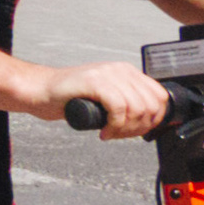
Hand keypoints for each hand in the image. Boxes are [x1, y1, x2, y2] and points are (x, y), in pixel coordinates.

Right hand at [45, 61, 169, 136]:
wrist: (43, 91)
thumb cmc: (72, 98)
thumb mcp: (107, 97)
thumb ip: (127, 102)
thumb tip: (148, 122)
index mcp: (128, 72)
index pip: (160, 97)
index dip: (154, 120)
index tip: (138, 131)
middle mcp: (121, 70)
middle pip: (151, 105)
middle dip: (139, 128)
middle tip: (122, 134)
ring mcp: (108, 74)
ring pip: (136, 108)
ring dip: (125, 130)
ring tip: (111, 133)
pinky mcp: (95, 81)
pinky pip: (119, 108)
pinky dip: (114, 126)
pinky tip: (104, 131)